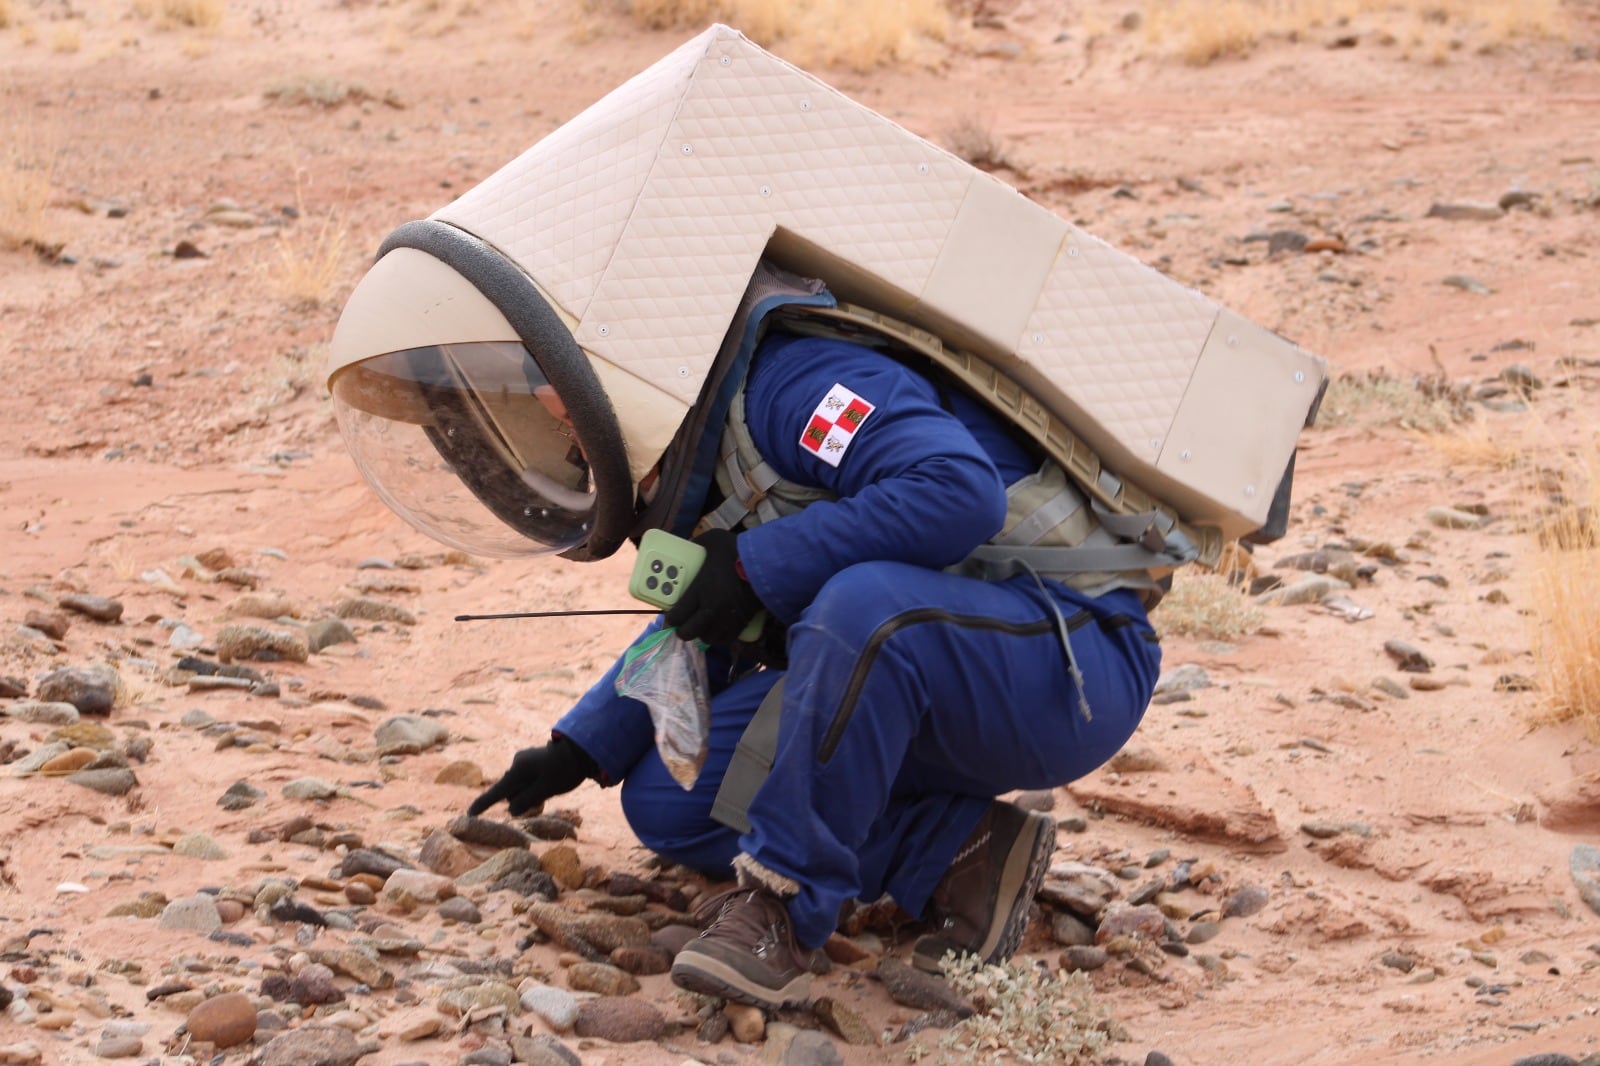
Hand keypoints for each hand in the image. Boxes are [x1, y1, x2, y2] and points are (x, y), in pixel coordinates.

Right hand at [467, 735, 598, 816]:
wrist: (581, 749)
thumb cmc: (565, 770)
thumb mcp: (546, 789)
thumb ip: (526, 801)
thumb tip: (511, 809)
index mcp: (518, 770)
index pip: (497, 792)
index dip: (483, 804)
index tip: (470, 814)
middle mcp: (517, 764)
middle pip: (511, 792)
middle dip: (522, 799)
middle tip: (545, 796)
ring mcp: (524, 761)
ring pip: (520, 787)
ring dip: (530, 793)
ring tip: (552, 785)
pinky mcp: (532, 761)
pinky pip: (527, 780)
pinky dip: (534, 786)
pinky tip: (551, 781)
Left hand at [665, 528, 763, 645]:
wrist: (768, 565)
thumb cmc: (738, 551)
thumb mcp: (713, 539)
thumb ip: (698, 543)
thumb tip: (690, 546)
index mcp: (699, 590)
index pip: (676, 615)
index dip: (671, 618)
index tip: (671, 615)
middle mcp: (710, 610)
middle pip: (688, 632)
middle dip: (683, 630)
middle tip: (684, 623)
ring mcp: (726, 620)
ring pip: (707, 638)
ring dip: (702, 633)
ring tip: (702, 625)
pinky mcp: (741, 624)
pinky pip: (725, 640)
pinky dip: (719, 636)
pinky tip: (719, 628)